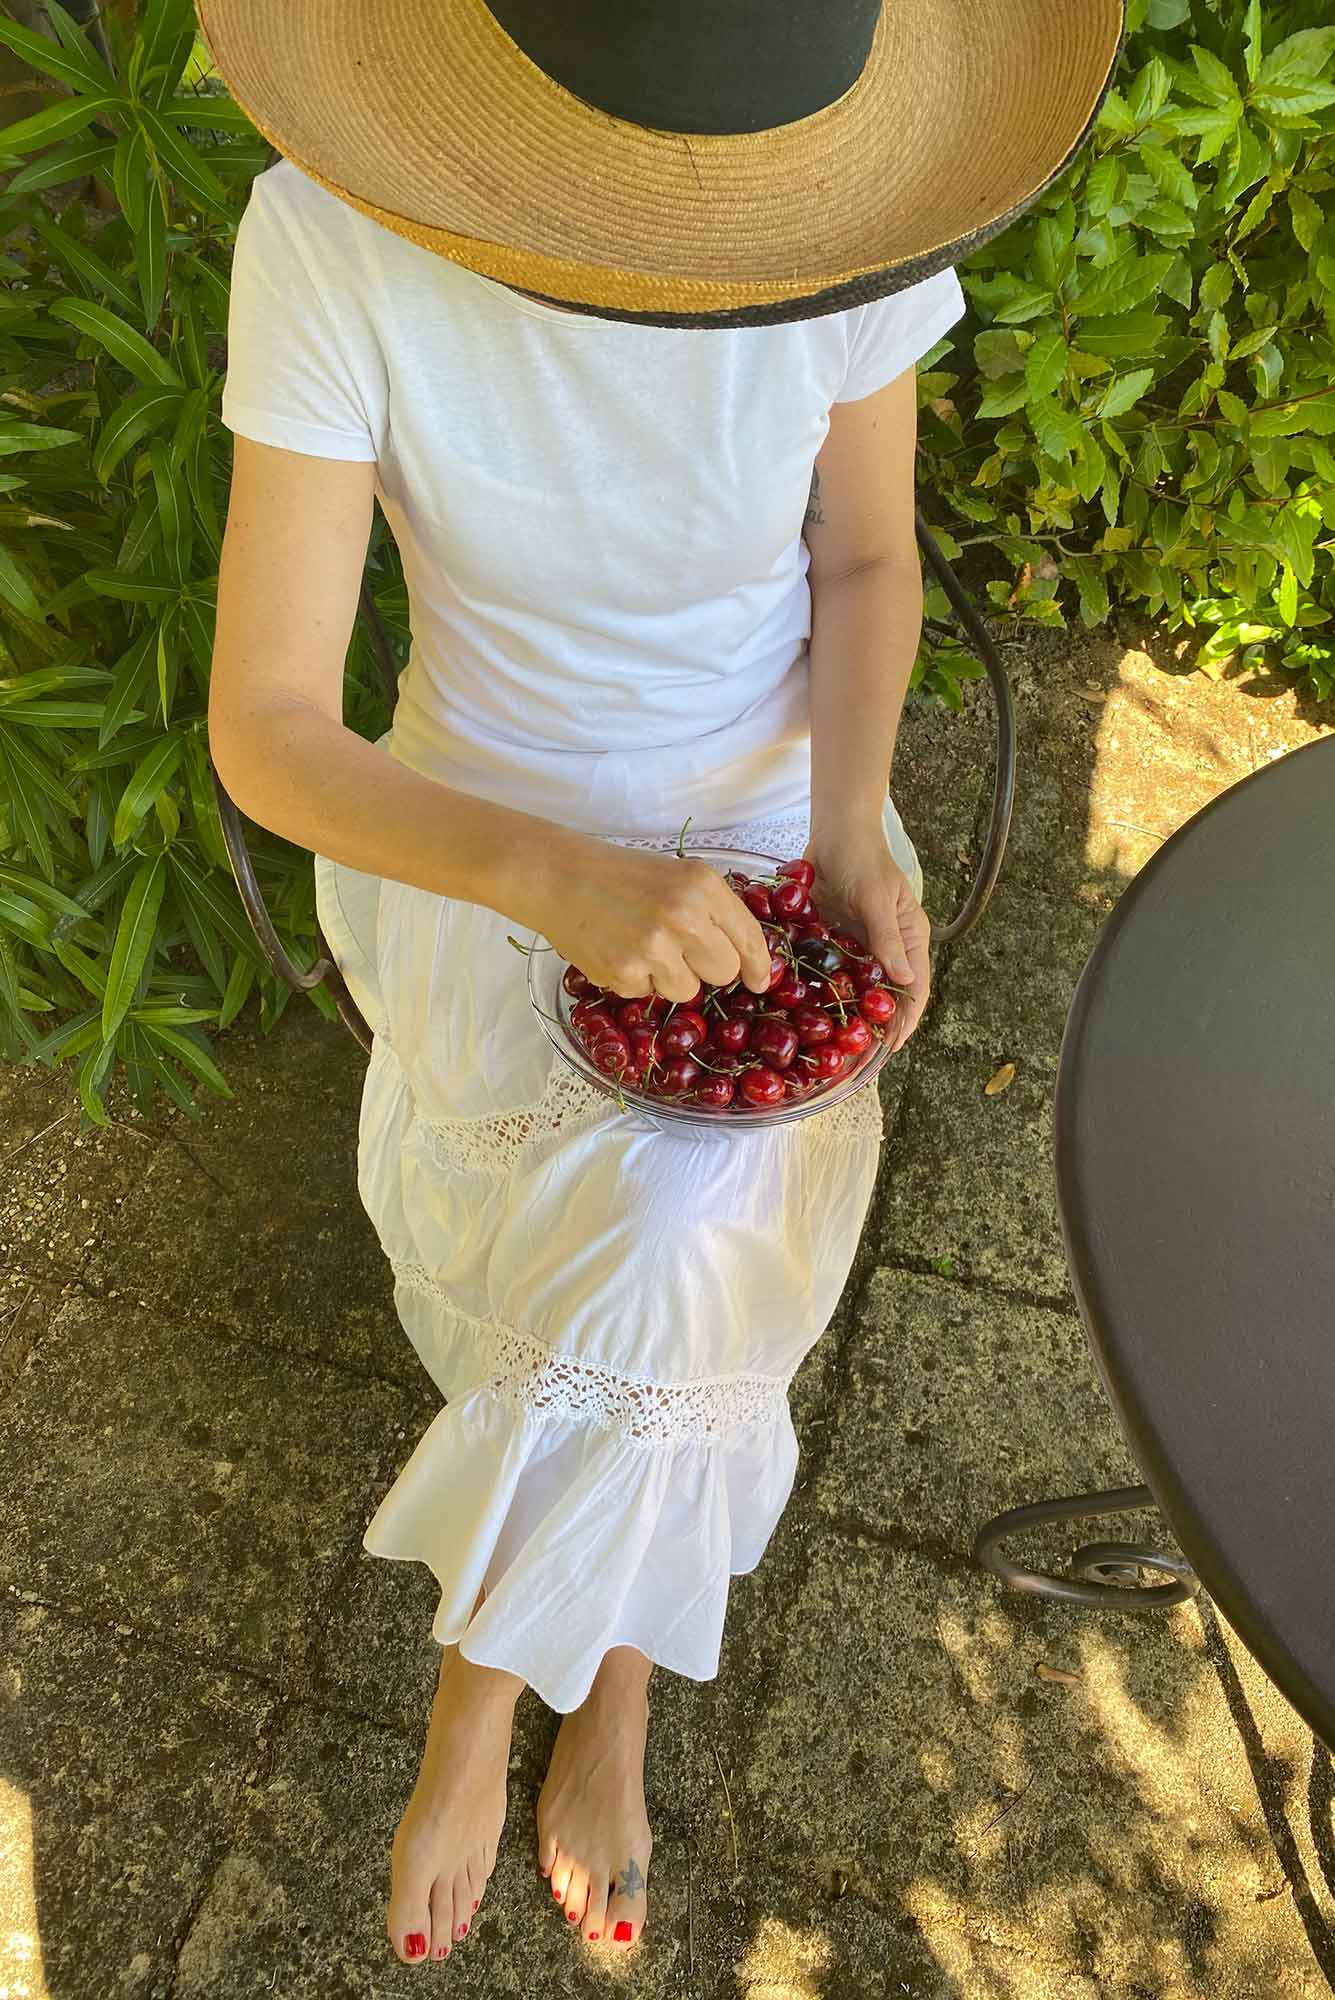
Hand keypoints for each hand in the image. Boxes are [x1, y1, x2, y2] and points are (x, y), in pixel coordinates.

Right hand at [522, 837, 773, 1003]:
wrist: (561, 877)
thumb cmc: (623, 877)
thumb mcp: (679, 877)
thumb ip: (714, 911)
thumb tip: (746, 959)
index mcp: (703, 887)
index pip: (748, 938)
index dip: (759, 966)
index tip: (760, 981)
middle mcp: (684, 916)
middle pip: (723, 972)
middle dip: (707, 969)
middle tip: (679, 950)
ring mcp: (654, 947)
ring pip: (687, 990)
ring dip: (670, 977)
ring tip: (642, 947)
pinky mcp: (625, 972)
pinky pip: (648, 994)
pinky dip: (636, 980)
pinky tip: (619, 951)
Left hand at [804, 825, 930, 1051]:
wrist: (835, 832)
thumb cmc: (865, 858)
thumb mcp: (878, 897)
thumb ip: (888, 938)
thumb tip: (905, 982)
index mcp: (909, 939)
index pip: (915, 988)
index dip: (906, 1019)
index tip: (892, 1046)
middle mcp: (886, 948)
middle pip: (885, 995)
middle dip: (875, 1025)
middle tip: (857, 1056)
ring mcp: (857, 946)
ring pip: (856, 989)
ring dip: (847, 1014)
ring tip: (832, 1044)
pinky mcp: (831, 941)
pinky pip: (828, 972)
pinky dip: (821, 991)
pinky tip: (806, 1012)